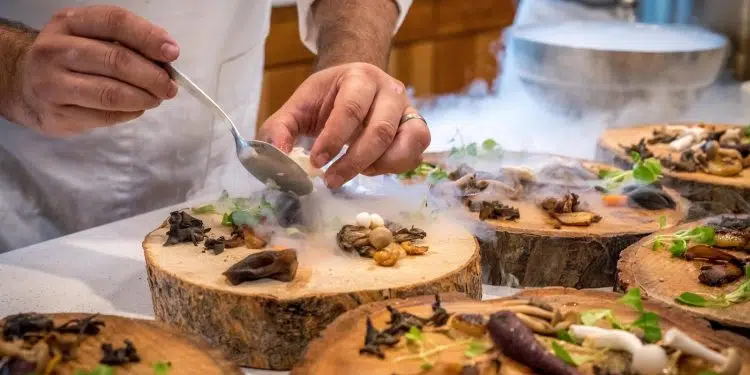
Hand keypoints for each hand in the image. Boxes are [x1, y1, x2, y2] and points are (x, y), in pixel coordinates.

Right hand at [13, 5, 178, 136]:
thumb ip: (126, 41)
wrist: (25, 85)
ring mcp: (52, 84)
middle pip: (117, 61)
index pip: (115, 22)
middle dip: (152, 76)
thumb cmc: (70, 58)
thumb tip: (166, 56)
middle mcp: (55, 50)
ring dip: (144, 98)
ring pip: (111, 93)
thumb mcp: (90, 37)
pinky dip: (129, 113)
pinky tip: (136, 108)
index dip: (148, 37)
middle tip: (169, 86)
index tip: (172, 53)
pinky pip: (105, 116)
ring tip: (156, 98)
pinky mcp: (57, 115)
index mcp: (69, 23)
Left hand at [259, 62, 430, 187]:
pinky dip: (394, 168)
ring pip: (406, 143)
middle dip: (353, 162)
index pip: (350, 109)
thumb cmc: (326, 98)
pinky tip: (371, 169)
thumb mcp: (298, 107)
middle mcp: (390, 90)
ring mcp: (408, 109)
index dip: (333, 139)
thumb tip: (276, 157)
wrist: (355, 87)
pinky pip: (415, 154)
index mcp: (359, 77)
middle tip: (331, 180)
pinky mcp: (417, 129)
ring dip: (378, 166)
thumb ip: (280, 129)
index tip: (316, 162)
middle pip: (380, 130)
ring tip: (355, 172)